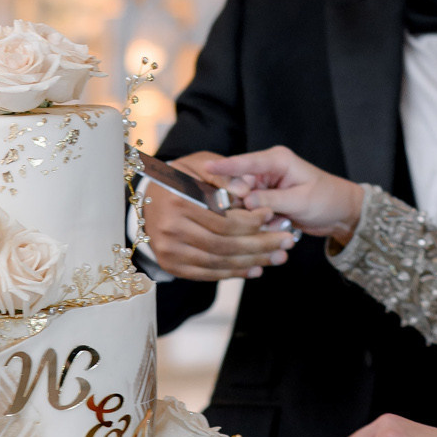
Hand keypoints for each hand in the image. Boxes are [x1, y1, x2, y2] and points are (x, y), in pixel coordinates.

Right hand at [139, 151, 295, 281]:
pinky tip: (255, 269)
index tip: (272, 216)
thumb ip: (225, 175)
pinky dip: (233, 273)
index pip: (224, 220)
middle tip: (286, 242)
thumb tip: (247, 191)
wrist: (150, 198)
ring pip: (219, 262)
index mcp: (179, 200)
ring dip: (252, 262)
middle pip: (224, 244)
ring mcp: (168, 249)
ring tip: (277, 257)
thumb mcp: (202, 163)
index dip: (252, 221)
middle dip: (260, 245)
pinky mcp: (170, 264)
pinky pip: (207, 273)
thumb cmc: (184, 176)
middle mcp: (170, 228)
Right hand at [211, 146, 364, 244]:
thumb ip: (272, 200)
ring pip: (245, 204)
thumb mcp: (301, 200)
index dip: (226, 166)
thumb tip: (245, 201)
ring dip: (257, 219)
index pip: (246, 162)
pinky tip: (281, 227)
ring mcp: (266, 187)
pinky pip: (253, 214)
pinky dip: (262, 224)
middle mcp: (268, 171)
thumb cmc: (327, 200)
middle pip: (240, 186)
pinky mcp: (266, 202)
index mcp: (277, 160)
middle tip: (266, 218)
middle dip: (245, 206)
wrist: (341, 213)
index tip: (207, 168)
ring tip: (282, 223)